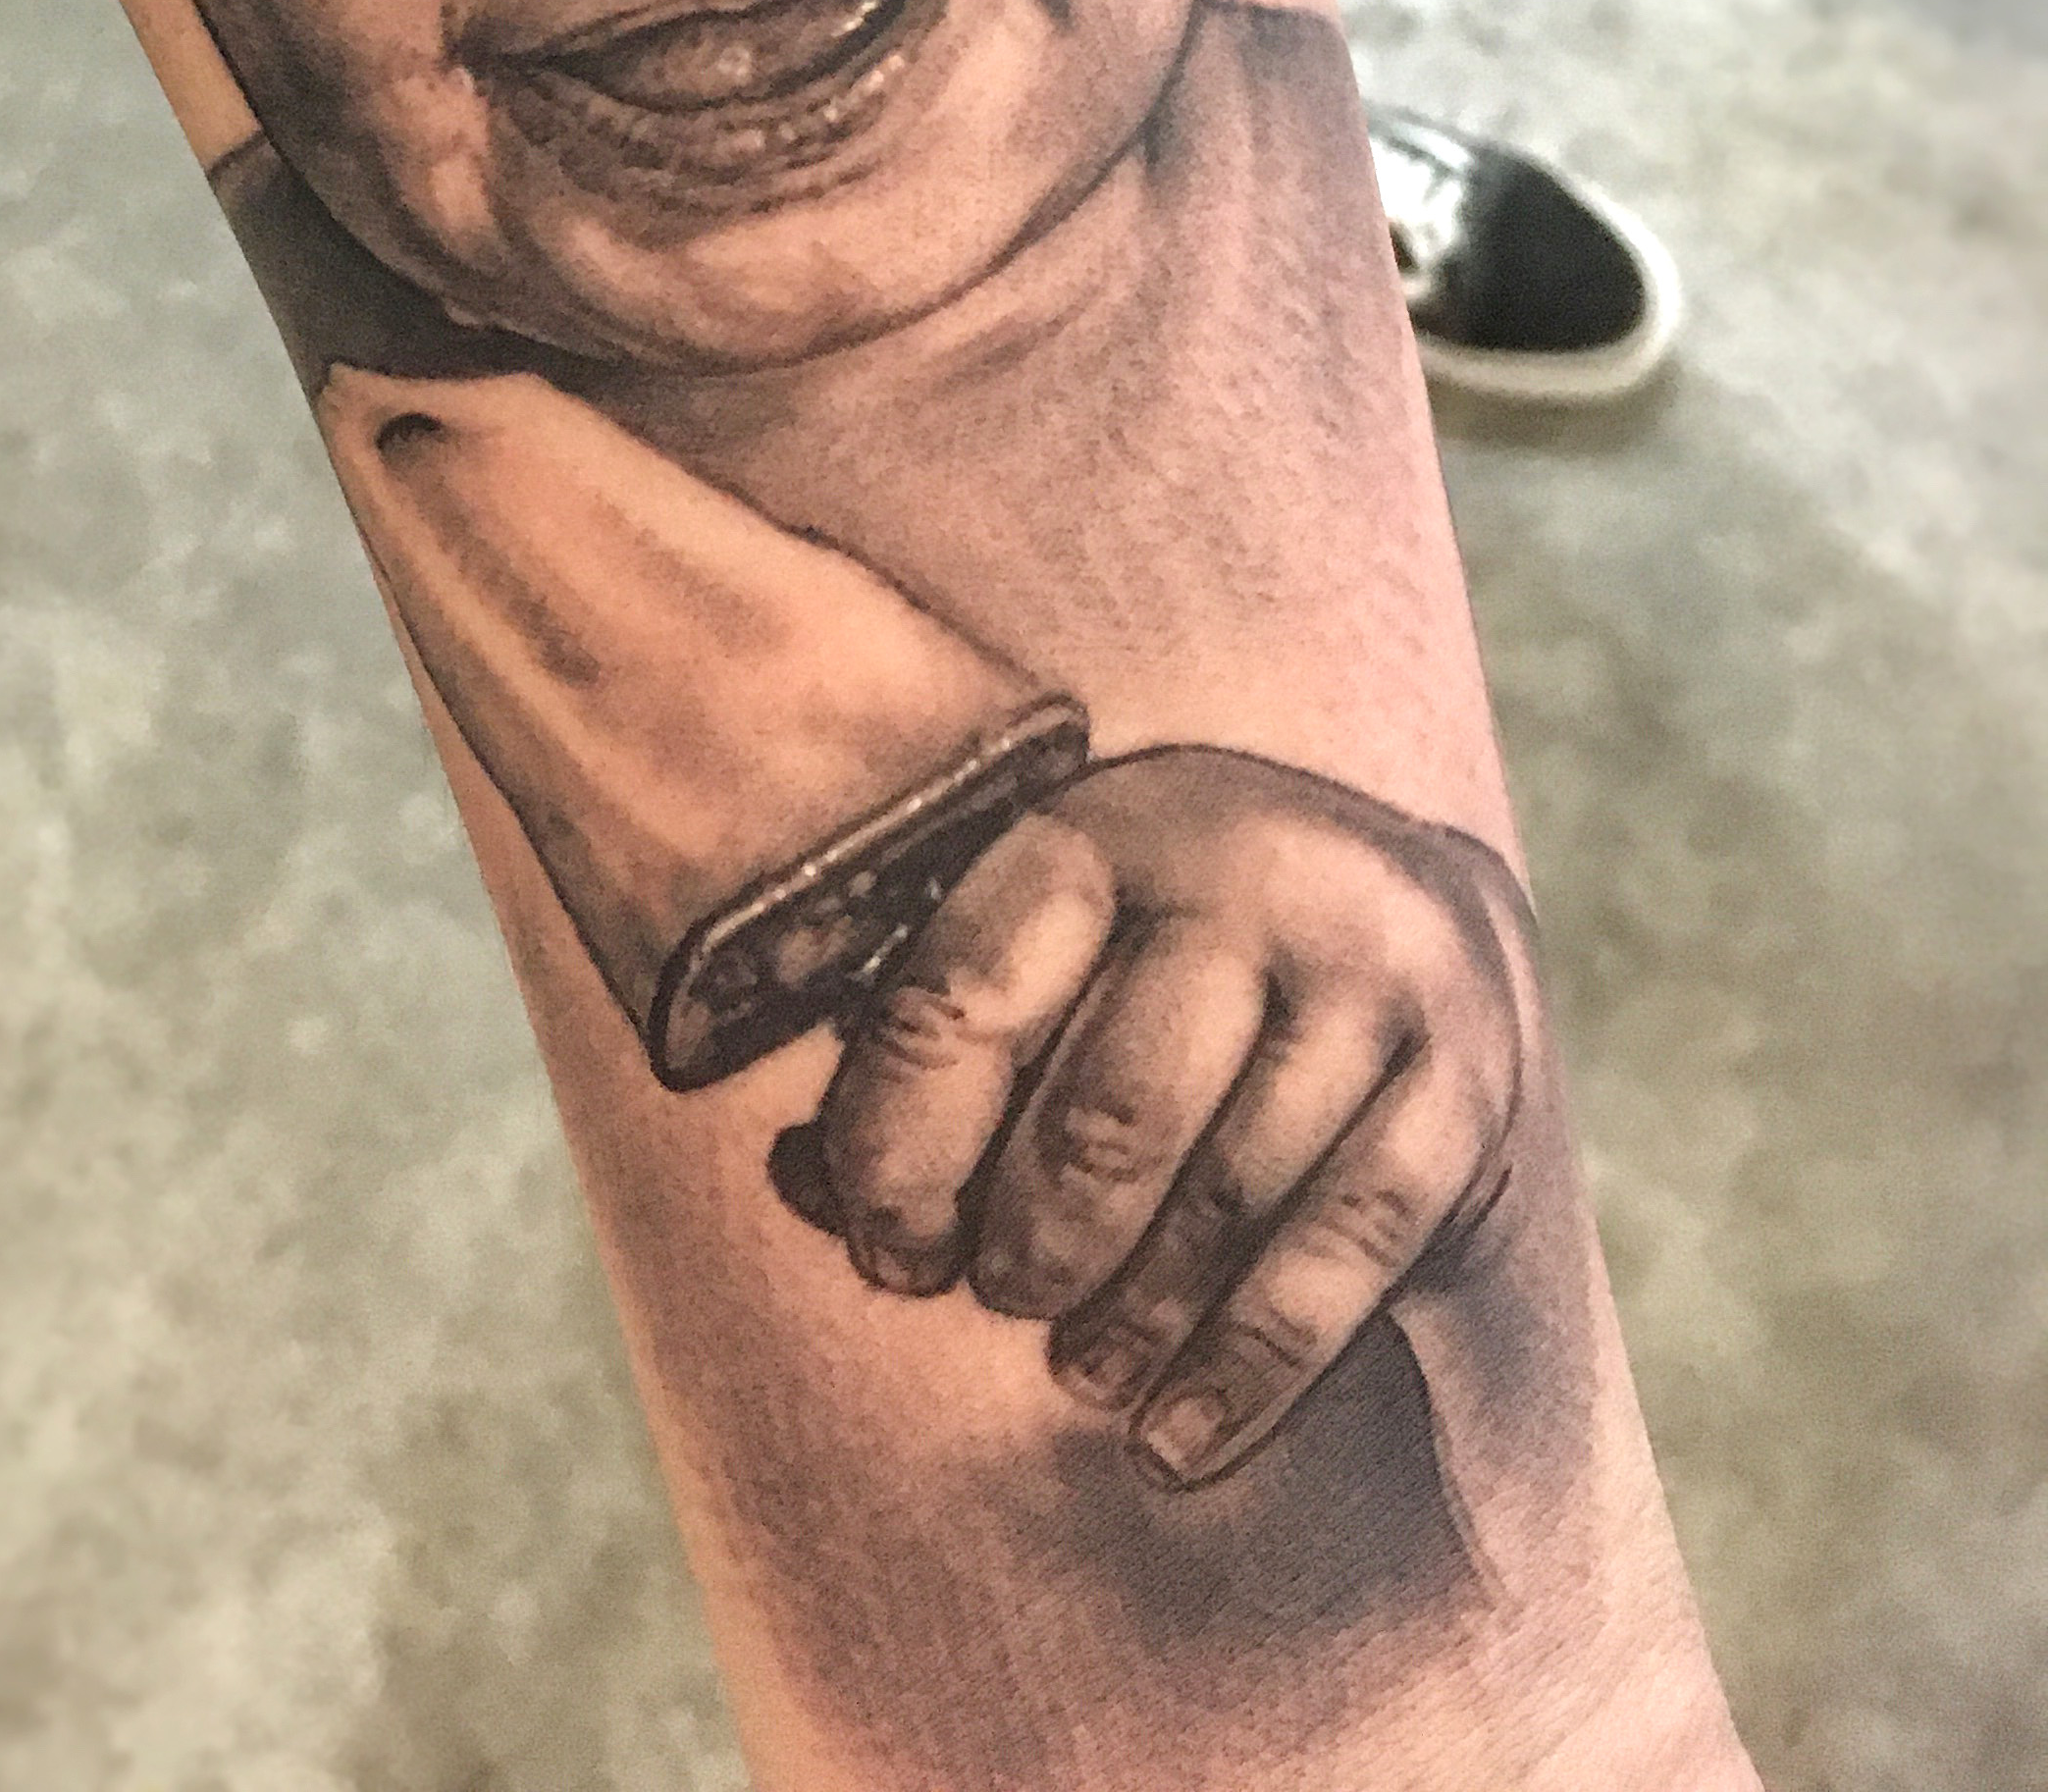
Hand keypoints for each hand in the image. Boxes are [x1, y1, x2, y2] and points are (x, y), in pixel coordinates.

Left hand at [773, 746, 1531, 1486]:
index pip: (957, 997)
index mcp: (1102, 824)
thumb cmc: (1160, 954)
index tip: (887, 1247)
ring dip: (1133, 1320)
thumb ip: (928, 1051)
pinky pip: (1347, 1256)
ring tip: (1081, 1368)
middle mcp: (1248, 869)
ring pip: (1226, 1197)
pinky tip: (1175, 1438)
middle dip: (1031, 1245)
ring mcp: (1374, 969)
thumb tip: (796, 1184)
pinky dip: (1248, 1370)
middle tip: (1001, 1297)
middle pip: (1107, 1117)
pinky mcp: (1465, 1076)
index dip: (895, 1152)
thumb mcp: (1046, 951)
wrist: (1404, 904)